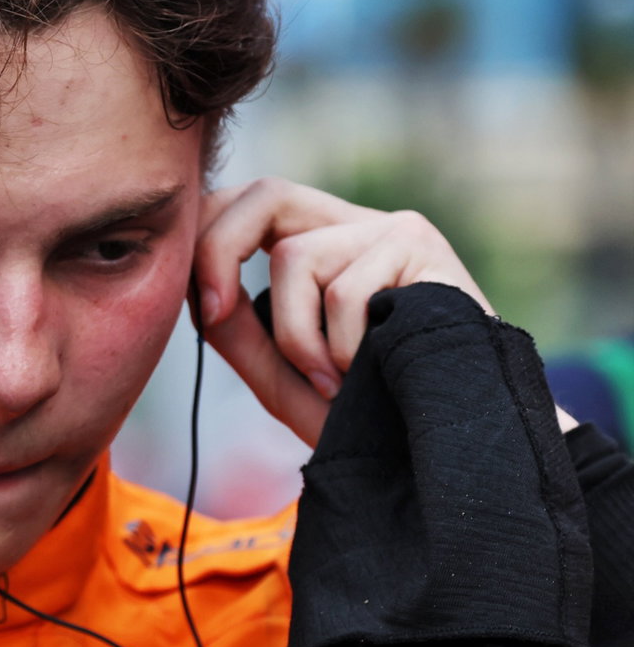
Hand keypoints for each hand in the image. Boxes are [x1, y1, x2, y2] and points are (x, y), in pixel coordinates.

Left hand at [193, 178, 492, 446]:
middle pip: (267, 194)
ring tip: (333, 382)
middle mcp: (358, 226)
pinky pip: (344, 291)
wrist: (452, 451)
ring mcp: (395, 231)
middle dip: (220, 250)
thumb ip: (237, 330)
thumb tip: (195, 282)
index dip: (207, 238)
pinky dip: (341, 349)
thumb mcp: (284, 375)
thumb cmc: (371, 415)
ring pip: (294, 256)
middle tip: (215, 314)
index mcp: (324, 243)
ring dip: (296, 337)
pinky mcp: (425, 249)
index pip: (248, 206)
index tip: (199, 306)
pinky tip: (372, 376)